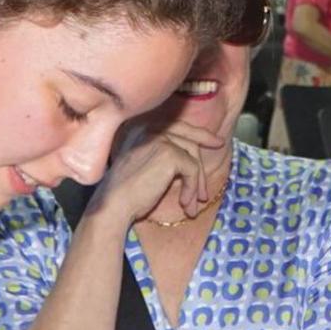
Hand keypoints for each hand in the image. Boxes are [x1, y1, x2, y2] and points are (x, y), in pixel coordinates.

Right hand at [89, 122, 224, 227]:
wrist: (113, 204)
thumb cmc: (125, 191)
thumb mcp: (142, 163)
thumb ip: (161, 152)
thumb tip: (192, 157)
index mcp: (140, 124)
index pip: (177, 124)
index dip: (199, 134)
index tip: (216, 142)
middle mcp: (149, 125)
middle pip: (189, 137)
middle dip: (202, 164)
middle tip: (207, 188)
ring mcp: (160, 137)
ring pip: (192, 157)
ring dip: (196, 184)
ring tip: (192, 205)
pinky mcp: (169, 153)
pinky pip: (192, 169)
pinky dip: (192, 188)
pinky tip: (184, 204)